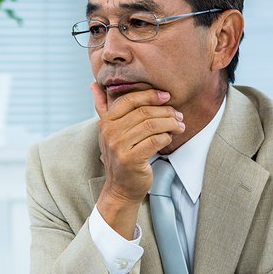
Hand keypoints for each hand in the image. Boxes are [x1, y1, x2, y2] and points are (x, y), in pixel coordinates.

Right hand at [91, 82, 183, 238]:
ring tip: (179, 125)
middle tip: (178, 115)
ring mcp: (118, 147)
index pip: (129, 100)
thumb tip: (93, 85)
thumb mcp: (109, 132)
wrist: (121, 188)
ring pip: (151, 125)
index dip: (150, 95)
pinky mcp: (130, 159)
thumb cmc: (121, 157)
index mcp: (105, 122)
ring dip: (170, 123)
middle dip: (166, 111)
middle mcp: (109, 133)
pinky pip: (155, 141)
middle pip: (143, 112)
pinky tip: (170, 138)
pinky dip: (167, 137)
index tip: (166, 96)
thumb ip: (102, 107)